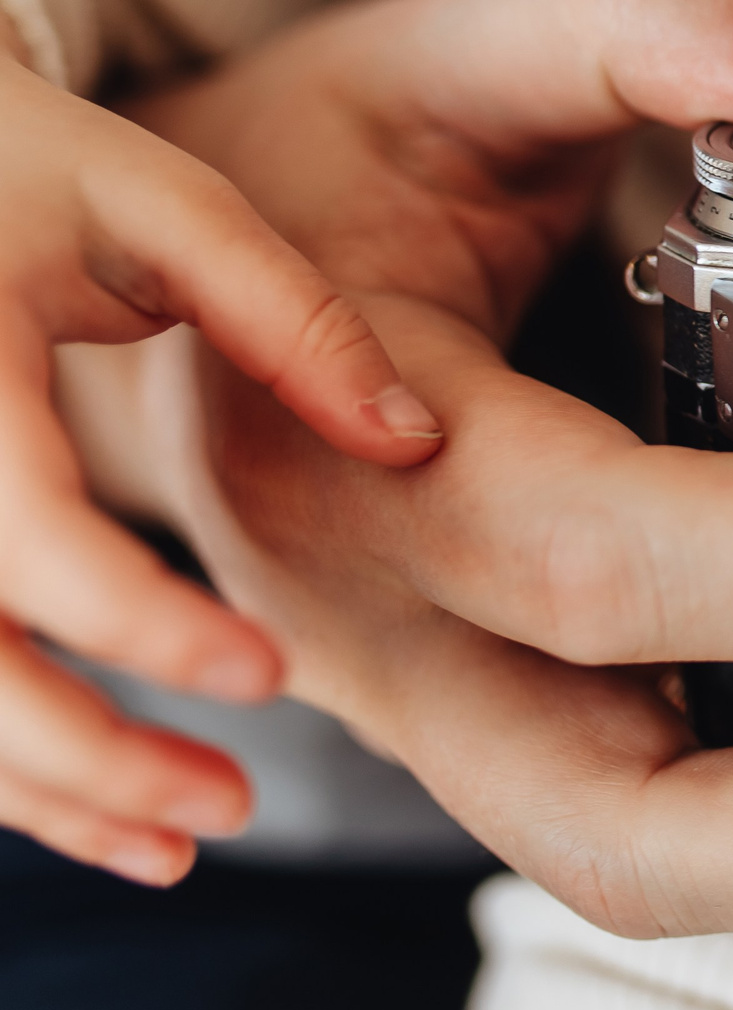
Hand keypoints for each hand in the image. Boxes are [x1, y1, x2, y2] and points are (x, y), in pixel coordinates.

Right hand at [0, 56, 437, 883]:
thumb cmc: (36, 169)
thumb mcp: (169, 209)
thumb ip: (294, 320)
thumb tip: (415, 442)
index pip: (27, 528)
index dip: (138, 619)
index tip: (270, 675)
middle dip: (87, 756)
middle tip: (234, 807)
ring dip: (43, 790)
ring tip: (187, 841)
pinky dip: (8, 769)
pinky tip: (111, 820)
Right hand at [115, 0, 732, 933]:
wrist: (181, 292)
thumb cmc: (320, 174)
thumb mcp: (460, 41)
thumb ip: (654, 13)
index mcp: (357, 456)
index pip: (606, 560)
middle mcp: (393, 633)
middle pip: (625, 827)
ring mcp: (456, 709)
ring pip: (662, 865)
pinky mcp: (530, 723)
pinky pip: (689, 821)